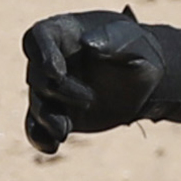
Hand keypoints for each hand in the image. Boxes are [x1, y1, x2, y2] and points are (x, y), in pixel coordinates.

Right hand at [21, 8, 173, 154]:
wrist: (143, 78)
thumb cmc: (136, 50)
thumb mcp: (132, 40)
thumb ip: (113, 39)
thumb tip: (88, 44)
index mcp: (62, 33)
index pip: (38, 38)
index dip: (42, 55)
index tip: (56, 73)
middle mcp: (49, 61)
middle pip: (38, 76)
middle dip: (60, 90)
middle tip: (90, 99)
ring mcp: (51, 89)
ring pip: (37, 105)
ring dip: (48, 119)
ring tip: (64, 131)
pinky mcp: (57, 114)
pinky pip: (38, 128)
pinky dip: (40, 138)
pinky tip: (51, 147)